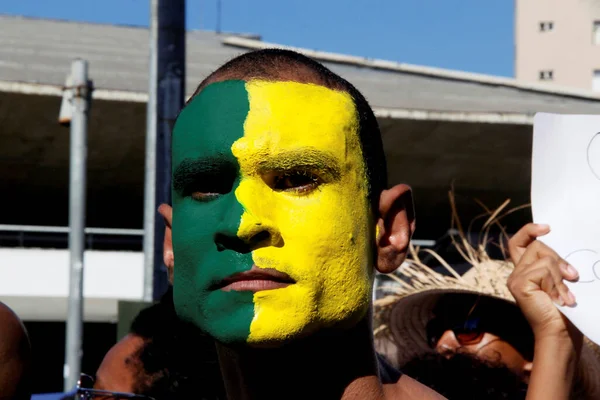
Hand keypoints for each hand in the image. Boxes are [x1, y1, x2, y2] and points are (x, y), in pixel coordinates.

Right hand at [507, 223, 579, 340]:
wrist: (560, 334)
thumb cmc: (563, 310)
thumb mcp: (559, 279)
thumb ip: (553, 264)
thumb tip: (558, 244)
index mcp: (524, 270)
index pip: (517, 242)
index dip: (529, 231)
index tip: (547, 228)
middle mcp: (516, 273)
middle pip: (537, 246)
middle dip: (558, 259)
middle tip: (572, 277)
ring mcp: (515, 279)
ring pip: (543, 257)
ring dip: (560, 275)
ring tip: (566, 295)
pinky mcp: (519, 284)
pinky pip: (543, 269)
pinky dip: (557, 283)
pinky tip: (560, 298)